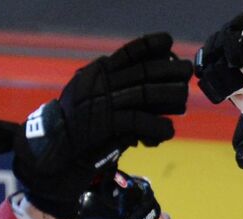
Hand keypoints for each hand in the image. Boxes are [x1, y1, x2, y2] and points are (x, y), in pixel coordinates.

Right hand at [11, 33, 191, 218]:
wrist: (55, 150)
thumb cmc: (81, 131)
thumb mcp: (98, 105)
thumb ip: (120, 98)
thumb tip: (154, 104)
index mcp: (98, 73)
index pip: (127, 53)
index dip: (149, 46)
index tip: (169, 43)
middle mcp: (100, 82)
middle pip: (143, 71)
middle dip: (169, 71)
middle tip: (187, 73)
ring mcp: (103, 102)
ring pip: (145, 93)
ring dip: (169, 97)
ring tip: (183, 103)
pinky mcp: (105, 124)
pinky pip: (138, 121)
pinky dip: (157, 127)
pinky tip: (167, 131)